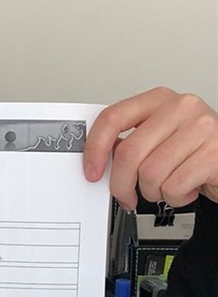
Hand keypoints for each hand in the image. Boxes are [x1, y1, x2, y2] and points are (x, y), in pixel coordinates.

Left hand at [84, 88, 217, 209]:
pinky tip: (185, 189)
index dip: (95, 148)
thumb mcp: (160, 138)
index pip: (112, 118)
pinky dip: (175, 197)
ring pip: (150, 173)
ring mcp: (201, 128)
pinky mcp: (215, 152)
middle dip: (121, 184)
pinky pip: (174, 186)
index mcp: (159, 99)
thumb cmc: (194, 151)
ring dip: (154, 192)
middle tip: (126, 196)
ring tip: (168, 186)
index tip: (91, 171)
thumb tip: (100, 158)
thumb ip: (131, 141)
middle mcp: (181, 108)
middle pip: (129, 152)